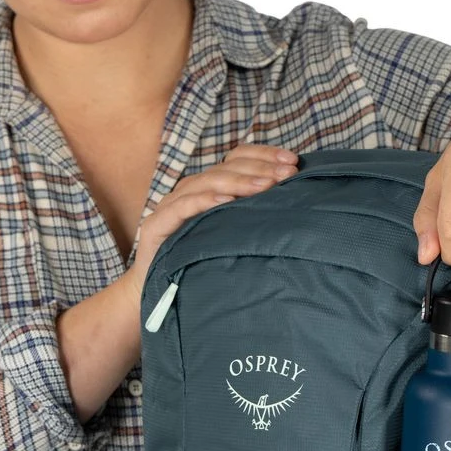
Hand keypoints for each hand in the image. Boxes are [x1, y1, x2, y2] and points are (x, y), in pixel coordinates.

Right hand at [123, 143, 297, 302]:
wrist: (159, 294)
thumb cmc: (201, 266)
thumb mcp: (234, 236)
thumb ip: (253, 216)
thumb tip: (294, 201)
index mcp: (209, 189)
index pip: (236, 159)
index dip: (264, 156)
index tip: (293, 162)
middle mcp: (190, 191)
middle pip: (225, 168)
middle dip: (260, 168)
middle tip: (288, 174)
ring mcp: (171, 206)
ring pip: (206, 183)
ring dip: (238, 182)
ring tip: (265, 185)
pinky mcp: (156, 225)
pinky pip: (182, 207)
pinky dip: (204, 201)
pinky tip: (226, 200)